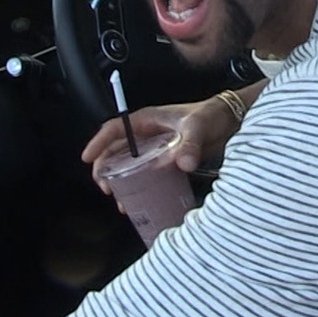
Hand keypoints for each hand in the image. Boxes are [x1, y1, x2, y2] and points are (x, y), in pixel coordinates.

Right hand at [82, 95, 240, 198]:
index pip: (115, 129)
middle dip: (105, 169)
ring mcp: (156, 148)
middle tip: (106, 188)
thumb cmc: (210, 115)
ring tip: (120, 200)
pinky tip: (139, 201)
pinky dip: (139, 187)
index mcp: (147, 120)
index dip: (98, 143)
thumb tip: (183, 163)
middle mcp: (148, 134)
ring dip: (120, 181)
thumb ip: (189, 144)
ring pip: (129, 165)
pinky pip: (146, 174)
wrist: (230, 121)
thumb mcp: (197, 127)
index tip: (87, 158)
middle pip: (116, 151)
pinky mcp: (167, 161)